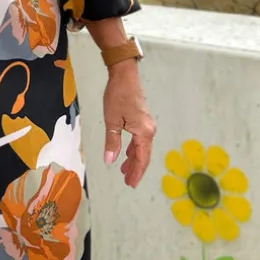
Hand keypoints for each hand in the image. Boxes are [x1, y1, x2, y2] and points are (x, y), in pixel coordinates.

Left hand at [103, 61, 155, 187]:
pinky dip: (133, 150)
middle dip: (136, 169)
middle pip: (143, 155)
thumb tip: (110, 160)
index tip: (131, 184)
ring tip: (124, 171)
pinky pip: (139, 140)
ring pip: (141, 148)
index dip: (137, 172)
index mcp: (143, 132)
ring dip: (133, 160)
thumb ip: (112, 142)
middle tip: (128, 182)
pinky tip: (126, 154)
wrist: (125, 76)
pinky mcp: (142, 120)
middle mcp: (149, 130)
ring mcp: (146, 125)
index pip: (142, 158)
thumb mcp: (112, 121)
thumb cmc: (118, 96)